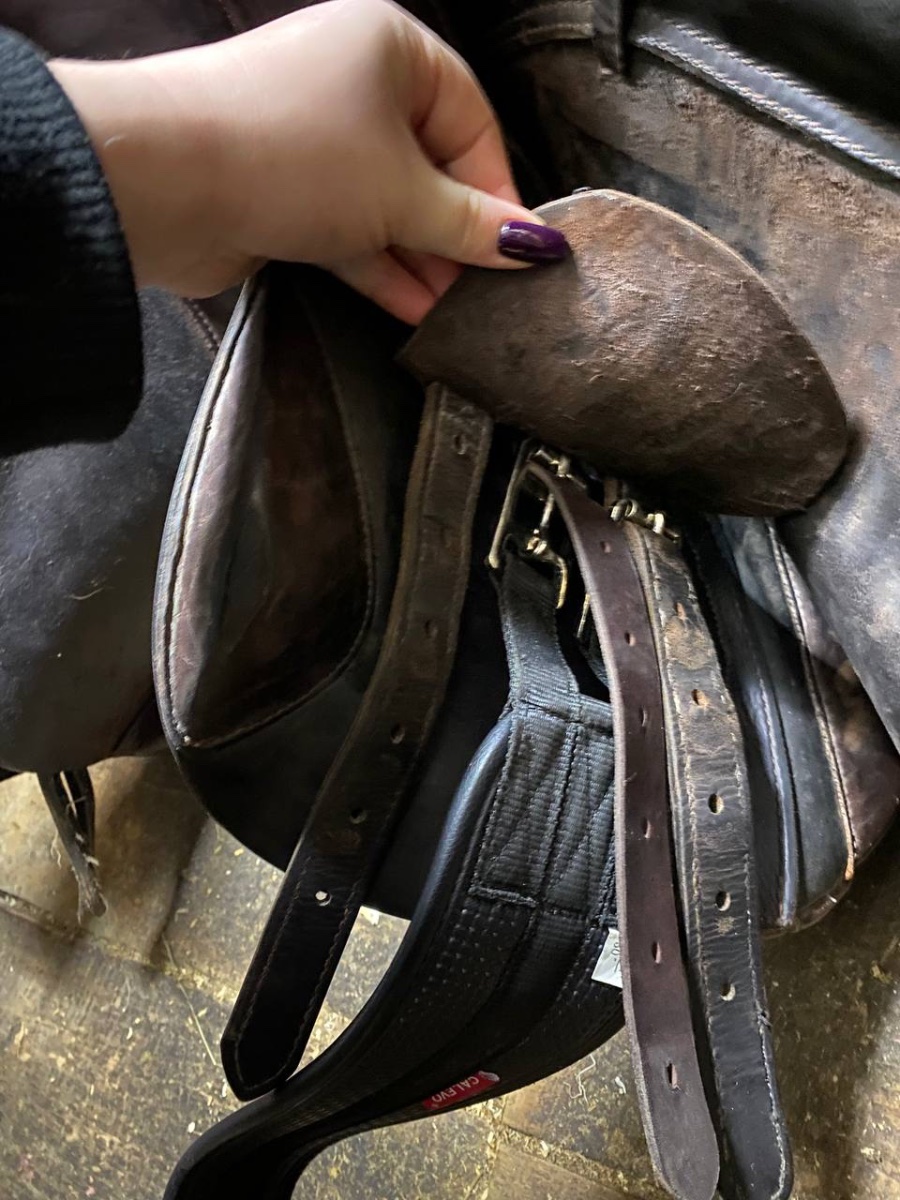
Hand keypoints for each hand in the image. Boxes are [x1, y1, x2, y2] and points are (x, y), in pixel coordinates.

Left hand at [50, 0, 567, 321]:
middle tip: (488, 291)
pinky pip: (348, 229)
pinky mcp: (283, 191)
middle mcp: (354, 85)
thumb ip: (471, 226)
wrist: (164, 181)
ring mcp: (314, 141)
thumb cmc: (296, 157)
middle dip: (456, 233)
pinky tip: (414, 310)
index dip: (497, 190)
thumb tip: (534, 247)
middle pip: (429, 165)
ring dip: (420, 260)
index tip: (519, 251)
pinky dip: (379, 266)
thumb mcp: (402, 193)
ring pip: (387, 204)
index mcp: (392, 49)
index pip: (471, 121)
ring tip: (456, 314)